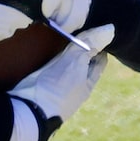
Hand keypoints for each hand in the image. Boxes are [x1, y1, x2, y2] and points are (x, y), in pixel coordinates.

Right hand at [0, 23, 114, 140]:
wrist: (28, 111)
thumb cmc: (56, 87)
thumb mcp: (76, 62)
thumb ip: (89, 45)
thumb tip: (111, 29)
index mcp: (86, 85)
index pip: (98, 62)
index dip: (99, 46)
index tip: (97, 32)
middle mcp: (72, 89)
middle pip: (80, 65)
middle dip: (79, 50)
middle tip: (77, 29)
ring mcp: (54, 91)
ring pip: (62, 69)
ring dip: (60, 56)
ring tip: (57, 37)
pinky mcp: (37, 90)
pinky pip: (45, 72)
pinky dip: (46, 62)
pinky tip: (40, 52)